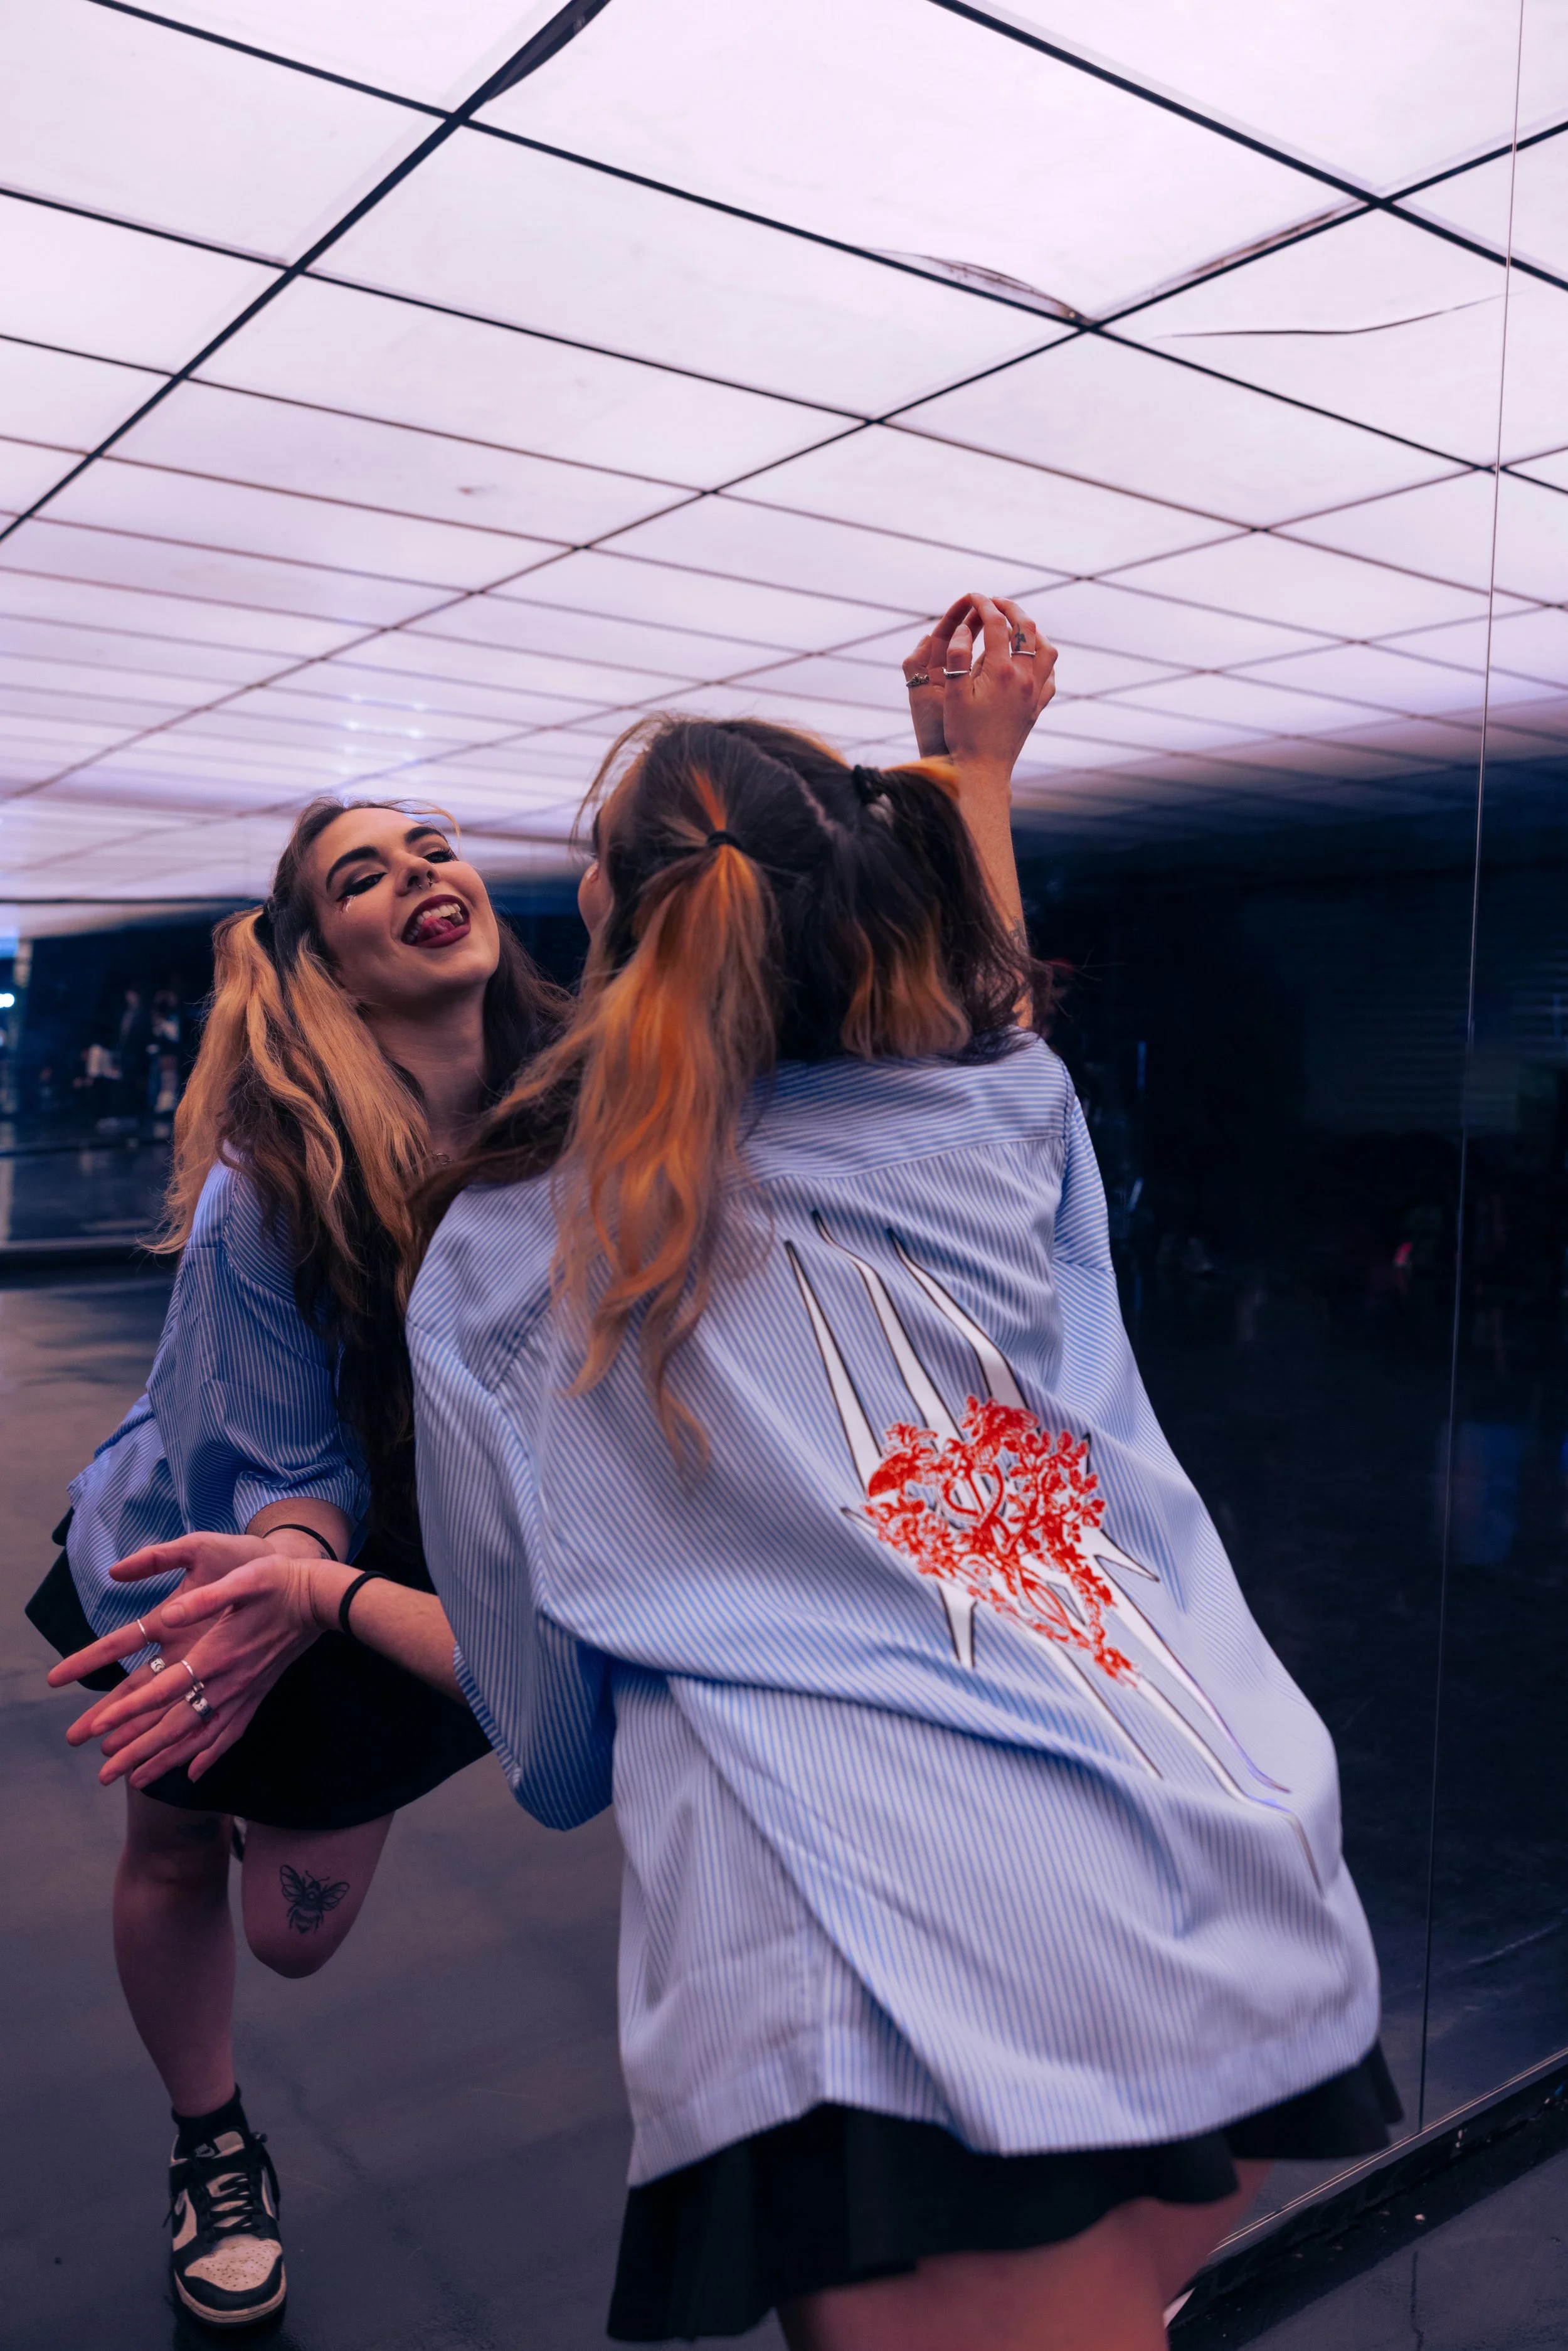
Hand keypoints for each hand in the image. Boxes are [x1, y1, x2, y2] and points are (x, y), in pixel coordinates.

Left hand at [51, 1546, 350, 1790]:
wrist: (320, 1600)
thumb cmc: (278, 1583)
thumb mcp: (243, 1579)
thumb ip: (207, 1599)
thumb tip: (171, 1613)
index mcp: (217, 1653)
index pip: (166, 1690)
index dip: (131, 1709)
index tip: (100, 1727)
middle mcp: (229, 1682)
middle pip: (177, 1726)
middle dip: (139, 1751)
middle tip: (105, 1774)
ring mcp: (244, 1692)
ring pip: (201, 1737)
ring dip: (167, 1760)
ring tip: (136, 1782)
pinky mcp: (256, 1694)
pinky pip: (230, 1733)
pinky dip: (210, 1755)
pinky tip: (194, 1772)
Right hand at [926, 593, 1056, 777]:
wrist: (984, 771)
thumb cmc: (963, 735)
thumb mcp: (953, 695)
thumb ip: (957, 657)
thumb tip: (963, 629)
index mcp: (1002, 672)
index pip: (996, 624)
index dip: (984, 604)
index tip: (973, 595)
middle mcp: (1025, 678)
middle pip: (1027, 628)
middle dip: (1011, 609)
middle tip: (995, 602)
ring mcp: (1035, 693)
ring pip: (1047, 649)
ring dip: (1033, 632)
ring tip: (1015, 627)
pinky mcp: (1037, 708)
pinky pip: (1051, 676)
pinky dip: (1043, 659)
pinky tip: (1031, 660)